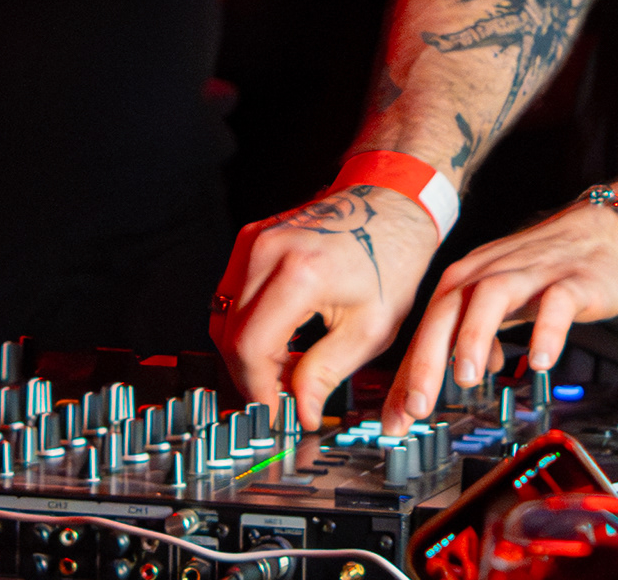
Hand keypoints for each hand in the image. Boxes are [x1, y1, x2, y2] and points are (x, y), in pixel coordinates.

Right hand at [213, 183, 442, 426]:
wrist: (393, 204)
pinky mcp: (251, 239)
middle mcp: (267, 251)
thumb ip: (326, 374)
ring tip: (288, 368)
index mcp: (299, 273)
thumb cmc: (391, 259)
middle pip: (229, 335)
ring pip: (224, 318)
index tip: (274, 414)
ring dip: (248, 353)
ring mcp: (254, 241)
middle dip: (251, 376)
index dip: (257, 390)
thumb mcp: (371, 329)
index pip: (249, 348)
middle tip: (283, 398)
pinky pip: (232, 296)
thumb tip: (302, 412)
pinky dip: (248, 326)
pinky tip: (283, 340)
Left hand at [381, 195, 617, 424]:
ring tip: (466, 379)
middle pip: (450, 308)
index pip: (430, 326)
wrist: (605, 231)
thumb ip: (476, 333)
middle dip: (428, 358)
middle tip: (418, 405)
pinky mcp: (574, 280)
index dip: (409, 372)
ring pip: (493, 297)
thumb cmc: (546, 267)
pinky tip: (541, 361)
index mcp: (470, 278)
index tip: (398, 418)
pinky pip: (557, 302)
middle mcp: (494, 271)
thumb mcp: (501, 299)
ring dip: (474, 337)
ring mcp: (534, 274)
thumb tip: (457, 372)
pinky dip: (547, 330)